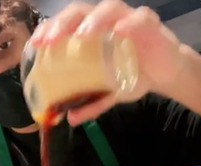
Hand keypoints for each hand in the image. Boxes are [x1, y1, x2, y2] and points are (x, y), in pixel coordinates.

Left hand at [29, 0, 184, 125]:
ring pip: (107, 8)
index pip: (63, 24)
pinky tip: (119, 33)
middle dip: (62, 24)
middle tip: (51, 42)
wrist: (165, 74)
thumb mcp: (109, 94)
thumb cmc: (132, 75)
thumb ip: (91, 103)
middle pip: (79, 11)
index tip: (36, 46)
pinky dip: (128, 24)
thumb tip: (70, 119)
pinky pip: (138, 18)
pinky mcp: (148, 23)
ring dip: (92, 21)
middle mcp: (105, 20)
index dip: (48, 31)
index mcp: (89, 32)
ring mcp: (126, 18)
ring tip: (81, 36)